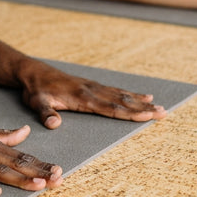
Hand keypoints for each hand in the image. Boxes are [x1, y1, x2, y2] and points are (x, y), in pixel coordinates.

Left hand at [18, 68, 166, 128]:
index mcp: (82, 97)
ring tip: (159, 106)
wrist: (33, 72)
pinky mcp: (92, 85)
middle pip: (122, 101)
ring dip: (141, 101)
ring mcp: (93, 87)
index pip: (111, 108)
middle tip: (163, 113)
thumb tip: (54, 124)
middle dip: (143, 108)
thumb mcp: (37, 102)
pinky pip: (115, 90)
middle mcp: (92, 91)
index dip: (130, 113)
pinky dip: (130, 94)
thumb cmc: (36, 89)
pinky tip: (142, 96)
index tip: (147, 115)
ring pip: (122, 95)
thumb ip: (46, 113)